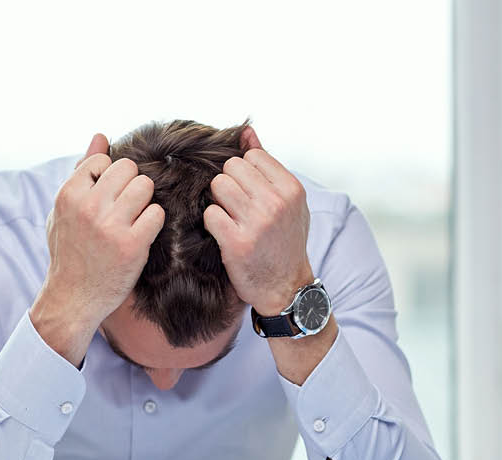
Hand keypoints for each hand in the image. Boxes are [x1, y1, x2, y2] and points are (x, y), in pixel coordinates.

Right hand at [31, 133, 164, 366]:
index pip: (103, 160)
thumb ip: (82, 171)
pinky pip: (157, 213)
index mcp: (68, 194)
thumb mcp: (64, 209)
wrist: (73, 297)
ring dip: (145, 201)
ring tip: (135, 218)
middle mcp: (88, 206)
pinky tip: (142, 233)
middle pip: (128, 169)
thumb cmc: (70, 249)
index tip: (108, 196)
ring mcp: (110, 225)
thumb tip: (101, 136)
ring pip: (145, 186)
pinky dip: (154, 222)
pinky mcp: (132, 245)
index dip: (111, 177)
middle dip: (131, 184)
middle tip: (127, 206)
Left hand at [204, 126, 313, 314]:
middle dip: (229, 185)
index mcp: (291, 189)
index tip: (250, 192)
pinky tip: (225, 234)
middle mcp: (276, 203)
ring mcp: (257, 222)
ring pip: (217, 187)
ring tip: (231, 218)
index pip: (251, 157)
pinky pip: (210, 214)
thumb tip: (246, 130)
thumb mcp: (288, 201)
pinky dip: (213, 224)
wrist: (286, 287)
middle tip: (238, 207)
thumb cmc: (285, 240)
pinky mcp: (238, 243)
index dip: (244, 173)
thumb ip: (267, 164)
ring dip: (219, 202)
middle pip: (231, 169)